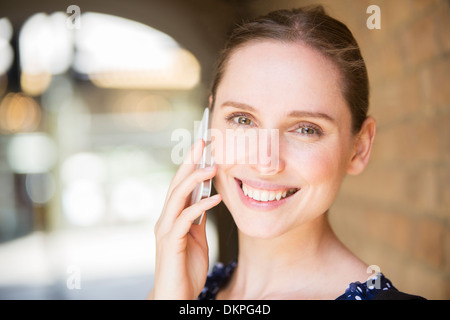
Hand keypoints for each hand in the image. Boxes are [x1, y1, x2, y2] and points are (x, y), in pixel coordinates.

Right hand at [151, 139, 221, 299]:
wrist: (176, 296)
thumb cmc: (186, 268)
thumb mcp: (196, 238)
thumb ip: (197, 219)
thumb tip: (206, 199)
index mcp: (172, 216)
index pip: (181, 185)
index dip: (190, 165)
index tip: (203, 146)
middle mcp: (165, 219)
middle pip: (176, 184)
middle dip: (189, 161)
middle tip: (202, 141)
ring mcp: (166, 230)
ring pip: (177, 197)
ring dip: (194, 179)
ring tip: (212, 166)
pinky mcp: (171, 243)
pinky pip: (186, 219)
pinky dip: (200, 206)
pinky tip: (216, 198)